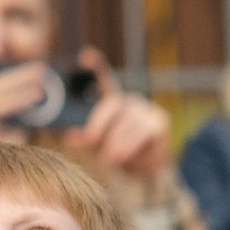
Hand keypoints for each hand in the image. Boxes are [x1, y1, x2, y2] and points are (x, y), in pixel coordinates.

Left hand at [65, 48, 171, 177]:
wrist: (147, 173)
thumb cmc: (121, 156)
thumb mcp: (100, 147)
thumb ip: (86, 139)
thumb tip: (70, 135)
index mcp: (113, 105)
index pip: (105, 80)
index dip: (96, 66)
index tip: (86, 56)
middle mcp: (130, 102)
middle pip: (113, 103)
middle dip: (99, 122)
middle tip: (91, 141)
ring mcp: (146, 110)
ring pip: (128, 120)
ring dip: (116, 141)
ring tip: (109, 157)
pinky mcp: (160, 122)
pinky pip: (143, 131)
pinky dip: (130, 145)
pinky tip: (124, 156)